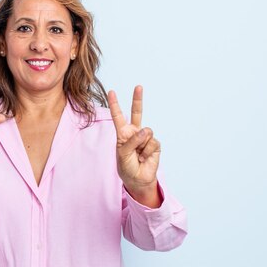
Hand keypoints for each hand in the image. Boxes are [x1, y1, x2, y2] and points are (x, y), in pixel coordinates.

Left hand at [108, 86, 161, 206]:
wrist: (138, 179)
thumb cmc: (127, 167)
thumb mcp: (123, 154)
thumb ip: (132, 141)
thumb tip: (145, 131)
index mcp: (123, 134)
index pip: (118, 116)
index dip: (115, 104)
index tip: (111, 92)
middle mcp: (135, 133)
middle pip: (137, 113)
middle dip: (138, 99)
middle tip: (138, 86)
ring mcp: (145, 138)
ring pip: (146, 132)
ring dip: (141, 146)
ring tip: (138, 155)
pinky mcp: (155, 144)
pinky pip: (152, 143)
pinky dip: (147, 152)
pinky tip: (144, 157)